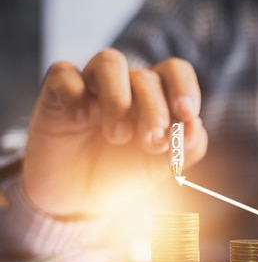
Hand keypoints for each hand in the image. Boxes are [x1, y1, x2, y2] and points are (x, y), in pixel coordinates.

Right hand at [23, 49, 207, 216]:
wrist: (78, 200)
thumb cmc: (124, 174)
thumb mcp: (163, 167)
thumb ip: (187, 147)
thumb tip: (195, 126)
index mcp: (157, 97)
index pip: (176, 71)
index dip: (185, 88)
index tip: (188, 114)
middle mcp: (126, 85)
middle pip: (146, 76)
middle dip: (155, 110)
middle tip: (153, 142)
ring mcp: (91, 85)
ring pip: (109, 61)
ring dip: (119, 99)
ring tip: (118, 136)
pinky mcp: (57, 91)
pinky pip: (65, 73)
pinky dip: (76, 94)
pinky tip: (80, 119)